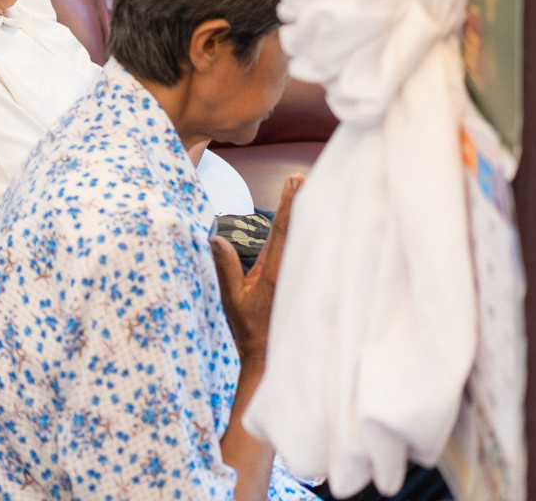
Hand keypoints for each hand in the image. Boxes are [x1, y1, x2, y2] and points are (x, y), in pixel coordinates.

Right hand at [221, 175, 300, 368]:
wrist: (271, 358)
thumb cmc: (249, 330)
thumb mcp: (231, 300)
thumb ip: (225, 269)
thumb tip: (215, 238)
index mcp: (273, 272)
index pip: (282, 230)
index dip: (289, 203)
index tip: (295, 180)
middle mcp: (291, 271)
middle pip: (301, 230)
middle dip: (303, 202)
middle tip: (308, 176)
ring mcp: (300, 278)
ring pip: (310, 241)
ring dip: (311, 217)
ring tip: (315, 192)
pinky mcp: (303, 284)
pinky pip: (312, 256)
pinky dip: (314, 237)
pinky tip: (320, 226)